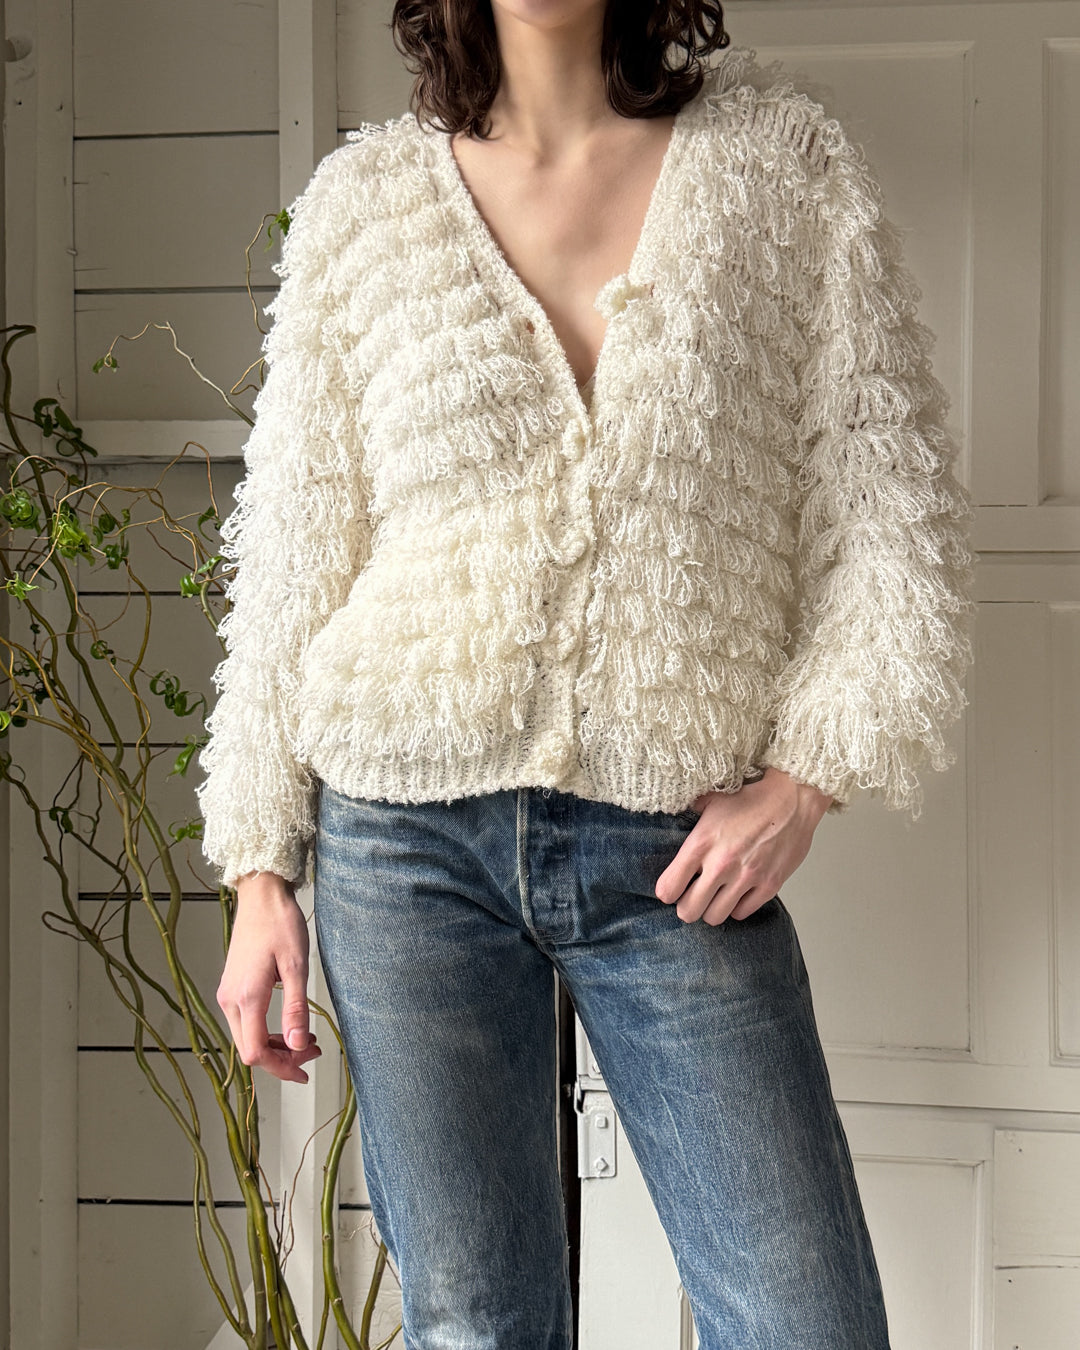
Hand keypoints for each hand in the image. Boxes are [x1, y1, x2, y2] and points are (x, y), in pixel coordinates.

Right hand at [216, 871, 323, 1083]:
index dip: (281, 1068)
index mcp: (246, 997)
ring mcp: (228, 993)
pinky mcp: (232, 987)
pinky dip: (266, 1031)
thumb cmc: (280, 924)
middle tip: (312, 1053)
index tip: (305, 1070)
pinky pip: (245, 1022)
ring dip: (275, 1046)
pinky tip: (288, 1025)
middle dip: (281, 1059)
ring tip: (305, 1040)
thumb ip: (295, 1008)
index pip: (256, 1052)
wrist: (261, 896)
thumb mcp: (296, 966)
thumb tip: (298, 1045)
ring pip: (246, 1037)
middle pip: (249, 1049)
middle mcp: (230, 1000)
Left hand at [655, 767, 833, 925]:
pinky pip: (742, 913)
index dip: (666, 891)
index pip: (669, 887)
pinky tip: (737, 893)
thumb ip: (692, 812)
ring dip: (711, 909)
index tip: (671, 889)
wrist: (793, 798)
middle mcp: (721, 864)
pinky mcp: (769, 885)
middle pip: (688, 911)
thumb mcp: (713, 800)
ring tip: (714, 897)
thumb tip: (679, 812)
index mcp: (701, 843)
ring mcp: (746, 877)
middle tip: (691, 898)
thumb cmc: (753, 798)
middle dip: (686, 907)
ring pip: (715, 917)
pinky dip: (737, 907)